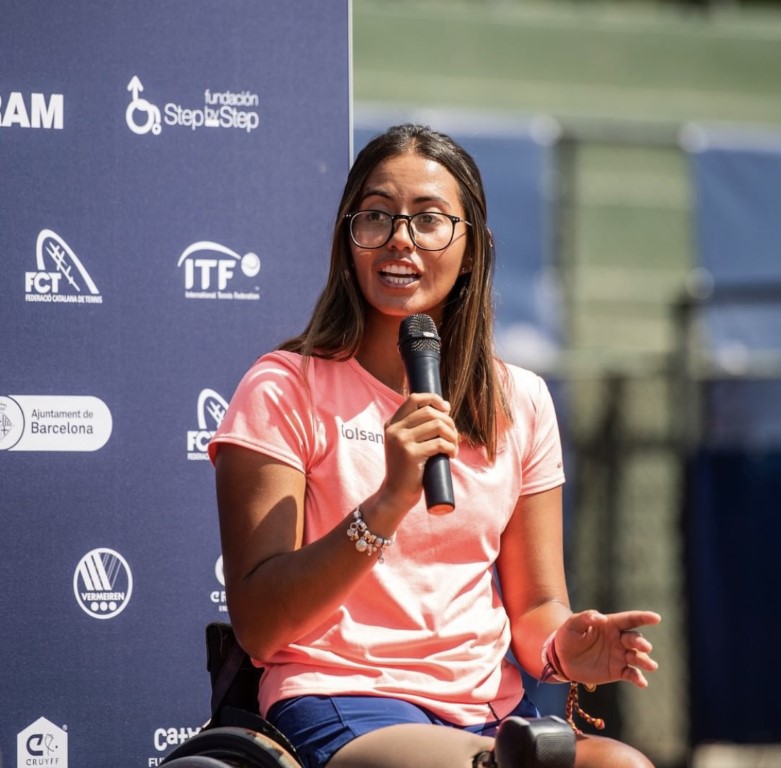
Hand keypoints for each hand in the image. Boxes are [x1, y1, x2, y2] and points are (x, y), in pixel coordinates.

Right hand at [379, 392, 458, 513]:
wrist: (395, 494)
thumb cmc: (407, 469)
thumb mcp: (405, 443)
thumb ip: (416, 427)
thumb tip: (444, 408)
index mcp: (392, 424)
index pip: (414, 399)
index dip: (434, 399)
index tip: (447, 408)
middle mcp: (394, 429)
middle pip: (429, 411)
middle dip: (448, 421)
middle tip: (454, 435)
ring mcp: (401, 441)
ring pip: (437, 425)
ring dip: (452, 434)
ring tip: (454, 445)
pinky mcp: (411, 454)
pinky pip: (439, 443)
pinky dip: (450, 447)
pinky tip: (451, 454)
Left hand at [554, 609, 660, 687]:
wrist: (562, 658)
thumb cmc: (568, 635)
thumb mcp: (573, 624)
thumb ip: (586, 618)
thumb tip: (601, 618)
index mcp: (610, 624)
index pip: (630, 619)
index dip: (643, 618)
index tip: (656, 618)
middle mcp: (619, 639)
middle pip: (634, 639)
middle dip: (641, 643)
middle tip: (644, 647)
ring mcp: (619, 656)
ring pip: (637, 657)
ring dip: (645, 661)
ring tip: (651, 666)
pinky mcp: (617, 671)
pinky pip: (631, 674)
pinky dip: (638, 678)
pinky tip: (642, 682)